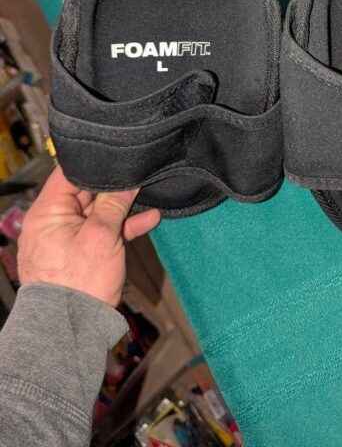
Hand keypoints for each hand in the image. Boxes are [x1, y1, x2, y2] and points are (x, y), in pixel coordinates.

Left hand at [18, 166, 160, 306]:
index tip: (119, 155)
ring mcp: (66, 238)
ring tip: (150, 194)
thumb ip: (114, 203)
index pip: (68, 174)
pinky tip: (149, 219)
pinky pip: (102, 232)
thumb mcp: (101, 235)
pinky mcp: (80, 253)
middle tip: (139, 174)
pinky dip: (122, 227)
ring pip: (97, 212)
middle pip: (84, 192)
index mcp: (46, 212)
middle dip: (113, 185)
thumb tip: (127, 180)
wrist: (72, 329)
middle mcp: (52, 222)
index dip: (95, 163)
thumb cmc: (79, 283)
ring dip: (122, 207)